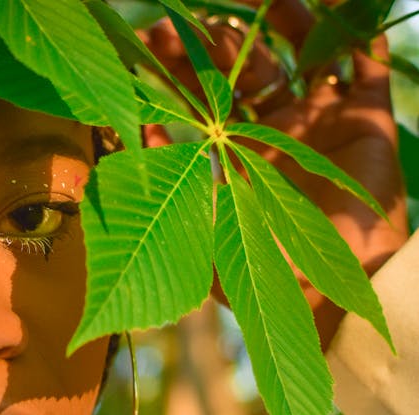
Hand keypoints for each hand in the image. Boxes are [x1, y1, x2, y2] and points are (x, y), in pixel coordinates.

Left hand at [138, 0, 407, 347]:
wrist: (330, 295)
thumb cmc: (260, 276)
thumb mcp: (201, 227)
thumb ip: (173, 183)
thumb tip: (136, 132)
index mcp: (236, 155)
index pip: (204, 100)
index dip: (179, 70)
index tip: (152, 41)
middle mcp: (275, 132)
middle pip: (244, 73)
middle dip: (215, 45)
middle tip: (184, 24)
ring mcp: (321, 121)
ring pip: (298, 56)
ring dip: (278, 25)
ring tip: (254, 3)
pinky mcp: (366, 117)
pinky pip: (364, 61)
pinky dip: (354, 29)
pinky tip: (330, 2)